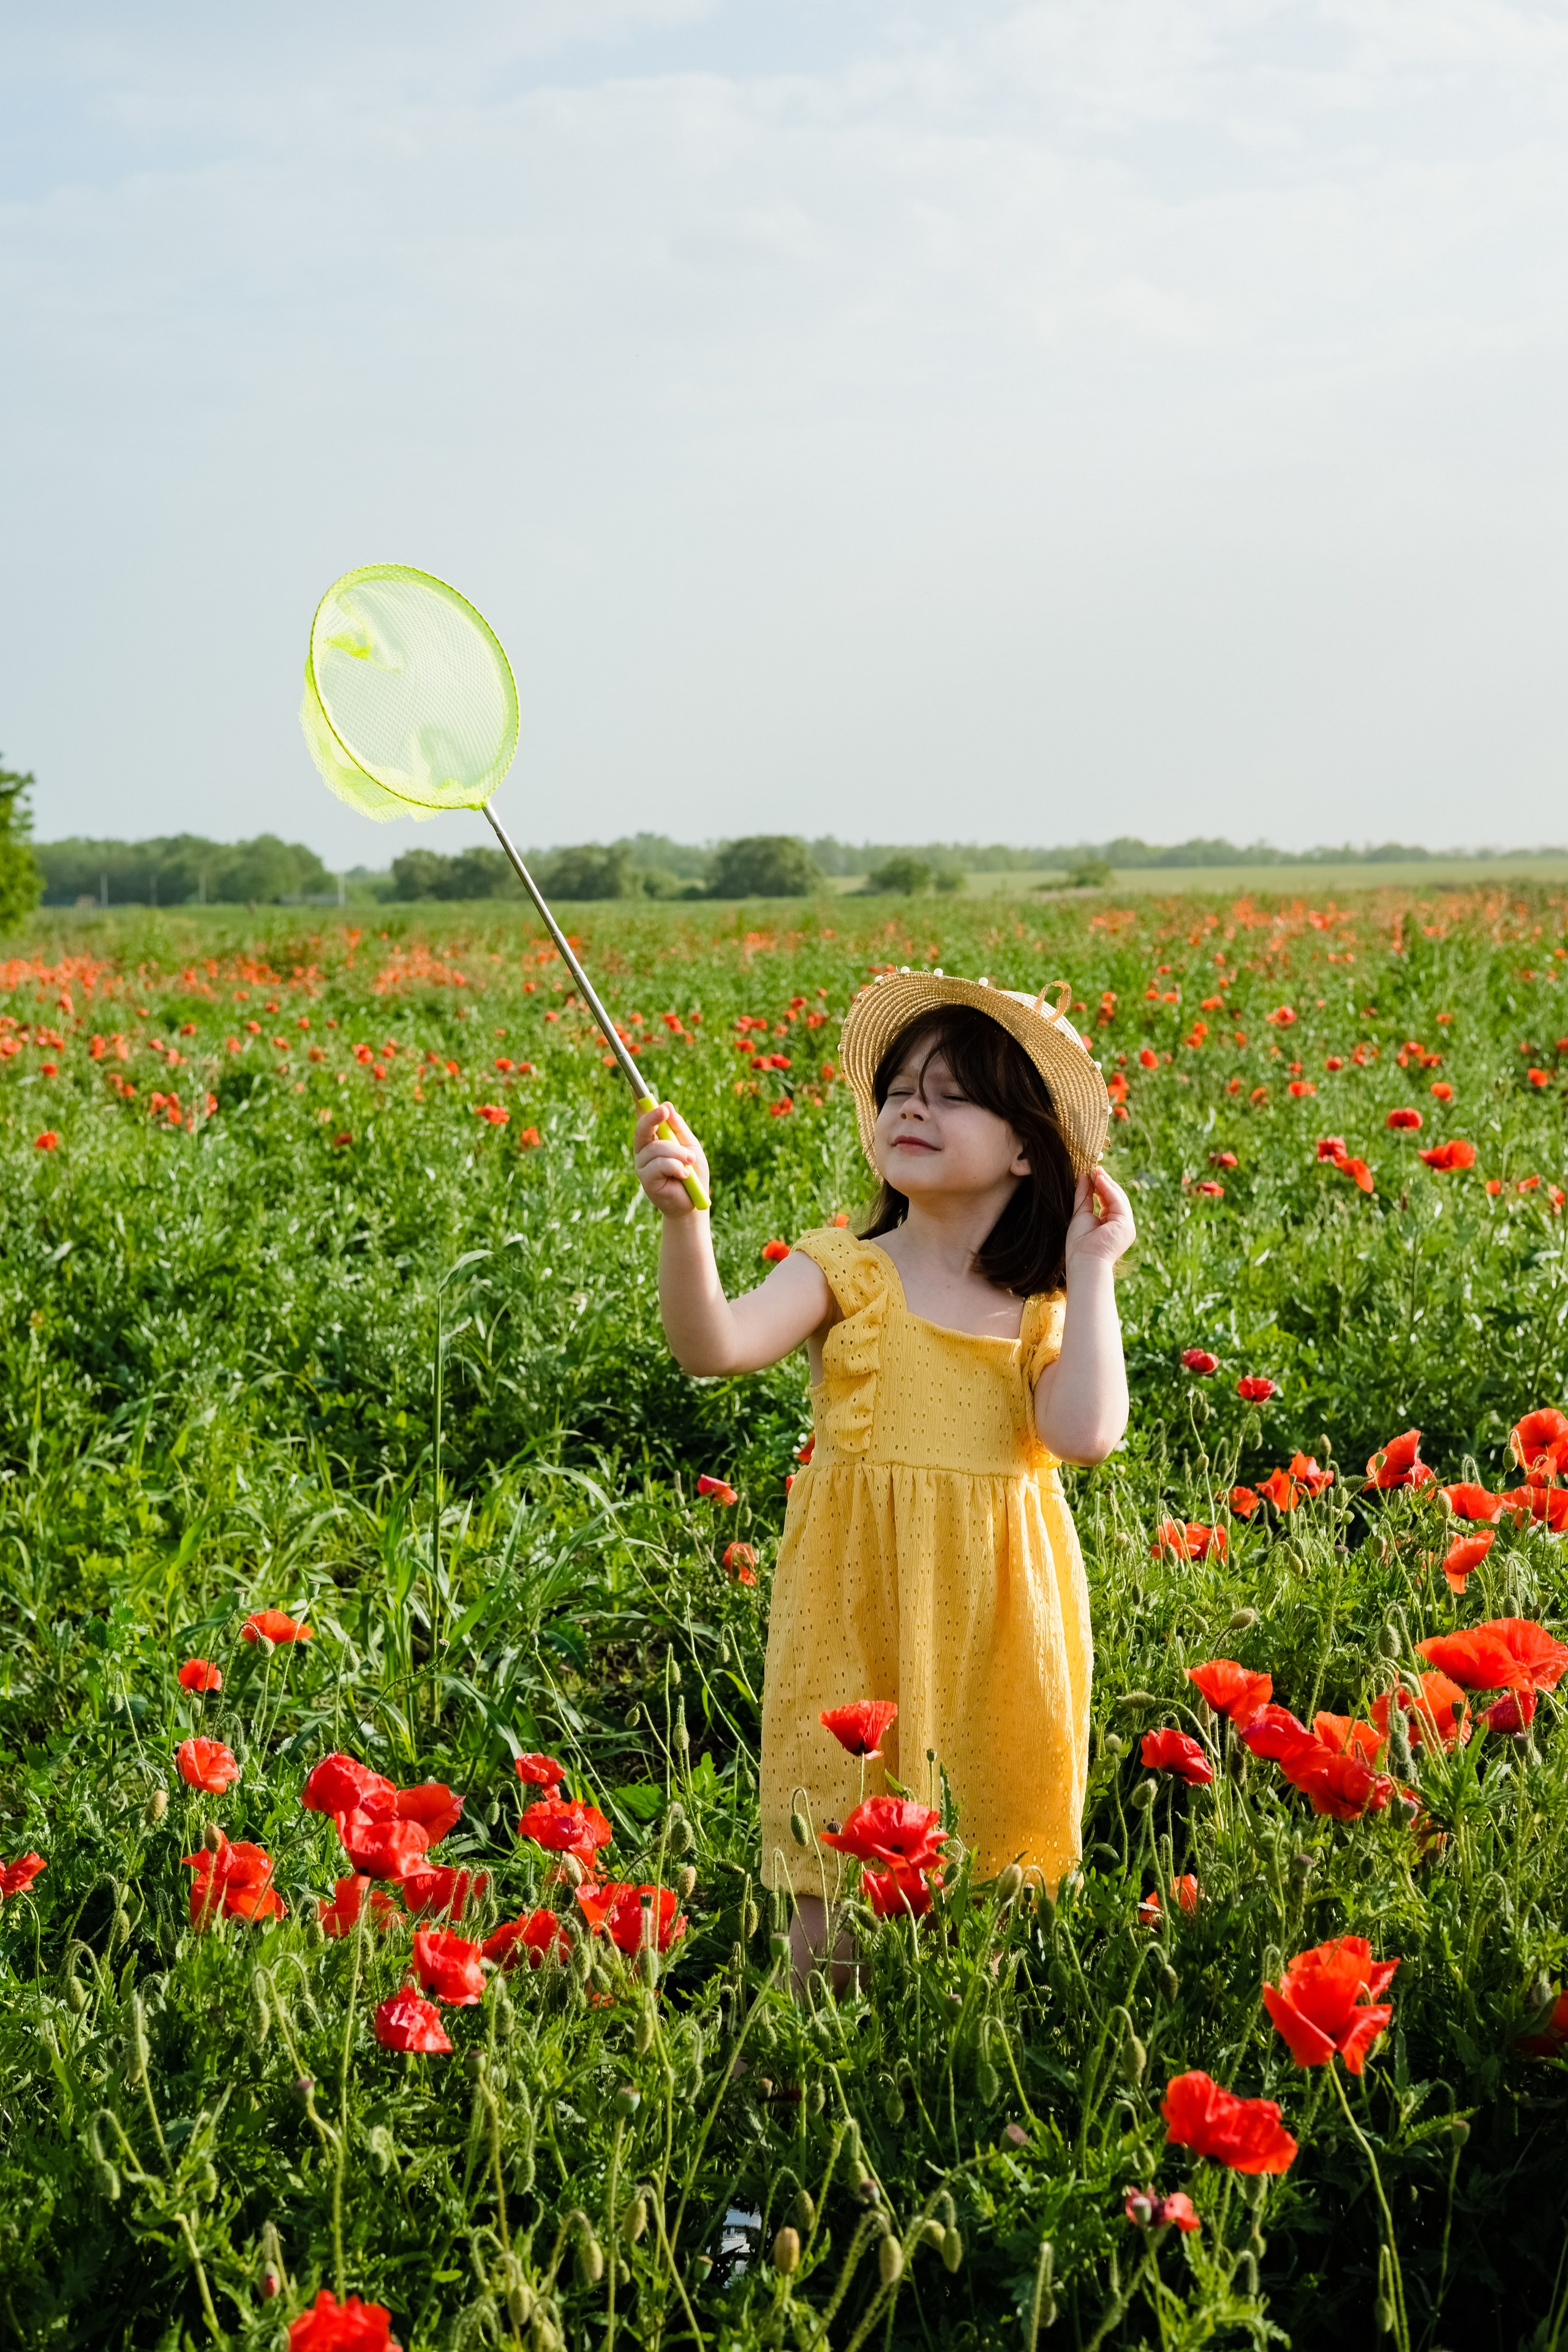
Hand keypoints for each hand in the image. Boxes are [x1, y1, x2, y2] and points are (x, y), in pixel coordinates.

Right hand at [633, 1100, 710, 1217]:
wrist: (693, 1204)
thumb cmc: (692, 1174)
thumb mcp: (690, 1146)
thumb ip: (678, 1128)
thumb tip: (667, 1104)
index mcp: (654, 1140)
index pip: (644, 1120)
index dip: (639, 1104)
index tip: (636, 1089)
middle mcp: (644, 1151)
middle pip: (642, 1129)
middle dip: (652, 1117)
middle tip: (664, 1110)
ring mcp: (643, 1165)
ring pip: (657, 1148)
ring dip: (679, 1154)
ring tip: (690, 1163)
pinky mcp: (645, 1180)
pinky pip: (659, 1165)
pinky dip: (676, 1167)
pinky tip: (684, 1176)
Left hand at [1063, 1165, 1134, 1273]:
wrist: (1083, 1261)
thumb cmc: (1079, 1244)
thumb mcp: (1080, 1214)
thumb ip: (1084, 1195)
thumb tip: (1083, 1176)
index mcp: (1112, 1226)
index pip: (1109, 1202)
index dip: (1101, 1187)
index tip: (1091, 1174)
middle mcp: (1122, 1226)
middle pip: (1116, 1199)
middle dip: (1105, 1183)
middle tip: (1095, 1169)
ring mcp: (1126, 1226)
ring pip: (1119, 1198)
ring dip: (1107, 1183)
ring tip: (1096, 1172)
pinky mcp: (1126, 1224)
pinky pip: (1118, 1201)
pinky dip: (1109, 1189)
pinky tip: (1100, 1180)